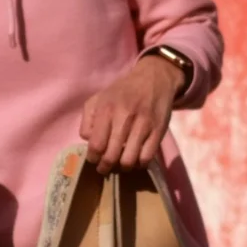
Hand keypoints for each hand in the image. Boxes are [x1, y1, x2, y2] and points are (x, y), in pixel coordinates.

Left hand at [80, 57, 183, 173]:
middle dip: (105, 167)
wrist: (154, 79)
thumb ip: (88, 119)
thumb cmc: (122, 92)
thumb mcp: (98, 98)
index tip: (94, 160)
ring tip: (120, 164)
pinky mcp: (158, 131)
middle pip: (111, 156)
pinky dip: (139, 163)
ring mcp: (143, 125)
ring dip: (122, 167)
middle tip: (104, 168)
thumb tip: (88, 141)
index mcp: (106, 110)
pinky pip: (147, 158)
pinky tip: (136, 159)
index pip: (96, 145)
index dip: (93, 158)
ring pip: (129, 160)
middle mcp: (124, 118)